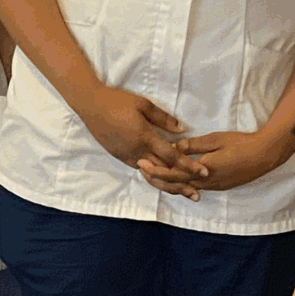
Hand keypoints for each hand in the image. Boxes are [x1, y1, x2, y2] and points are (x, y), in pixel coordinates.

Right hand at [68, 85, 194, 192]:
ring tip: (182, 191)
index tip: (204, 173)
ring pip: (151, 175)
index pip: (172, 156)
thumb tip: (182, 130)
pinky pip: (140, 169)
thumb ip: (164, 119)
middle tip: (197, 194)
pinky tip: (162, 178)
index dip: (189, 166)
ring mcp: (126, 156)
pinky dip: (153, 175)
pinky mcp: (120, 156)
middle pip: (163, 173)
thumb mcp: (143, 104)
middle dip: (181, 183)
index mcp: (145, 137)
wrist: (90, 105)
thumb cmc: (117, 101)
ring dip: (167, 183)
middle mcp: (136, 151)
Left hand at [153, 129, 294, 196]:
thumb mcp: (215, 139)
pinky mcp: (219, 186)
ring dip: (169, 182)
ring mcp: (214, 187)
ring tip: (154, 174)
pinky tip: (175, 179)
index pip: (174, 173)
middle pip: (176, 184)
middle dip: (157, 178)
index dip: (156, 169)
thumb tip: (173, 147)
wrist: (265, 155)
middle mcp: (207, 182)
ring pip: (185, 188)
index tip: (141, 163)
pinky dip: (182, 184)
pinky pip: (195, 188)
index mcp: (205, 170)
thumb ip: (193, 146)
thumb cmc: (241, 143)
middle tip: (142, 170)